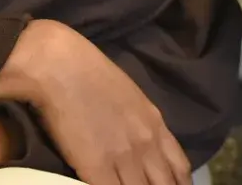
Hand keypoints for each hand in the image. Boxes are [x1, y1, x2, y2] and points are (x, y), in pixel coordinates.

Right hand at [0, 20, 190, 184]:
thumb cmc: (91, 76)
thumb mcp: (131, 99)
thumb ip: (142, 126)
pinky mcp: (96, 167)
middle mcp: (146, 144)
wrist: (61, 68)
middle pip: (165, 184)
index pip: (180, 168)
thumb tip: (143, 147)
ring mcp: (123, 157)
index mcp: (156, 125)